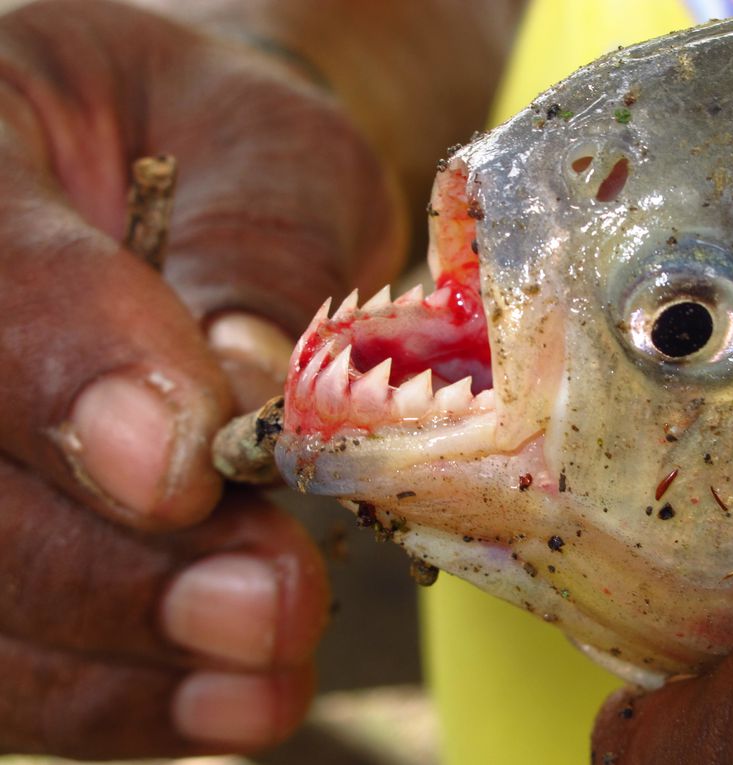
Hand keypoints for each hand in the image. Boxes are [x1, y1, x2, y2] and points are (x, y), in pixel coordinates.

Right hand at [0, 0, 402, 755]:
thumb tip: (246, 402)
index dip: (69, 386)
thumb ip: (255, 260)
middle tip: (268, 612)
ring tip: (261, 682)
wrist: (197, 182)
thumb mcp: (272, 159)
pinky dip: (99, 695)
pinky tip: (212, 701)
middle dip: (105, 570)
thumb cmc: (235, 155)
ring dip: (103, 665)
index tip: (186, 474)